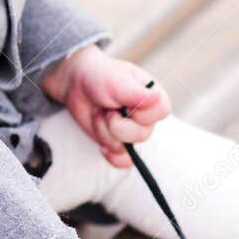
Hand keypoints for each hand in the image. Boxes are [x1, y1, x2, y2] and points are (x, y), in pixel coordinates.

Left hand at [39, 44, 171, 167]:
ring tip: (99, 115)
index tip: (124, 104)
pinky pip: (124, 162)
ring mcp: (132, 131)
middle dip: (116, 125)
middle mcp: (146, 116)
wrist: (77, 85)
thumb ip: (135, 93)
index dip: (141, 113)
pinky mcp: (120, 144)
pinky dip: (112, 156)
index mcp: (152, 96)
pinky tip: (102, 146)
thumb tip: (156, 98)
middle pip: (142, 135)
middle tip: (106, 110)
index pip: (161, 112)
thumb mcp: (116, 82)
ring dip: (105, 133)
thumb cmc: (100, 77)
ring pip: (127, 148)